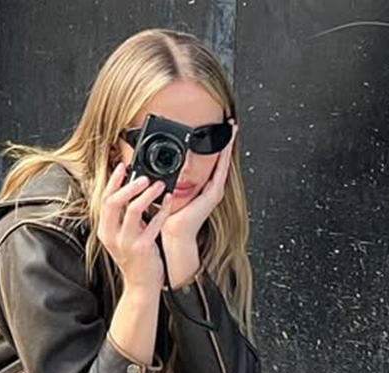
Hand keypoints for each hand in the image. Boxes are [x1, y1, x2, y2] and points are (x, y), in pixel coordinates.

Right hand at [98, 162, 173, 297]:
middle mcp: (112, 236)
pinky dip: (162, 209)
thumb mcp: (122, 237)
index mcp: (105, 231)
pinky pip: (153, 223)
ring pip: (132, 210)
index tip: (122, 166)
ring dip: (147, 194)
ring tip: (159, 185)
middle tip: (144, 176)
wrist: (141, 284)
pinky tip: (169, 200)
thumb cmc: (135, 259)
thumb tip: (130, 191)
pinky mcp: (143, 248)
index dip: (113, 182)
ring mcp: (126, 243)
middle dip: (128, 186)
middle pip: (113, 202)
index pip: (104, 200)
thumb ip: (123, 218)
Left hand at [161, 118, 237, 250]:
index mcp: (202, 187)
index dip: (217, 146)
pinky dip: (224, 157)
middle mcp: (211, 188)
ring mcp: (214, 190)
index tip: (219, 131)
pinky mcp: (214, 194)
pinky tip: (226, 145)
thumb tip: (156, 168)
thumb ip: (167, 180)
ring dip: (229, 145)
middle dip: (228, 141)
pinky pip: (221, 171)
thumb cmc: (170, 218)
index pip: (212, 161)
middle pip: (222, 159)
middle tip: (232, 124)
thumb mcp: (167, 192)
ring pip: (224, 162)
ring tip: (232, 130)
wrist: (175, 233)